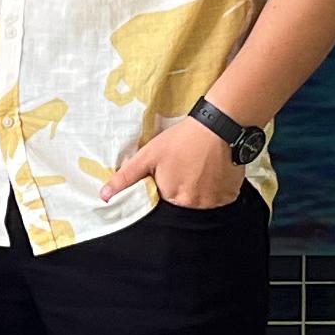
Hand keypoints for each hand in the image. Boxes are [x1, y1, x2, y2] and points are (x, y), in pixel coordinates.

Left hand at [103, 114, 245, 211]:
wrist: (219, 126)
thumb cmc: (182, 139)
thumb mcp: (148, 155)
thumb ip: (126, 177)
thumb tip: (104, 197)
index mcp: (173, 199)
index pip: (163, 207)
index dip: (162, 193)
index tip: (167, 178)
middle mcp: (195, 206)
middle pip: (182, 207)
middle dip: (180, 193)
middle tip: (184, 171)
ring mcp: (215, 202)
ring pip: (202, 204)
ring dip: (198, 192)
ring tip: (198, 170)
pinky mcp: (230, 195)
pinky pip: (219, 200)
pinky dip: (215, 190)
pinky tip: (212, 172)